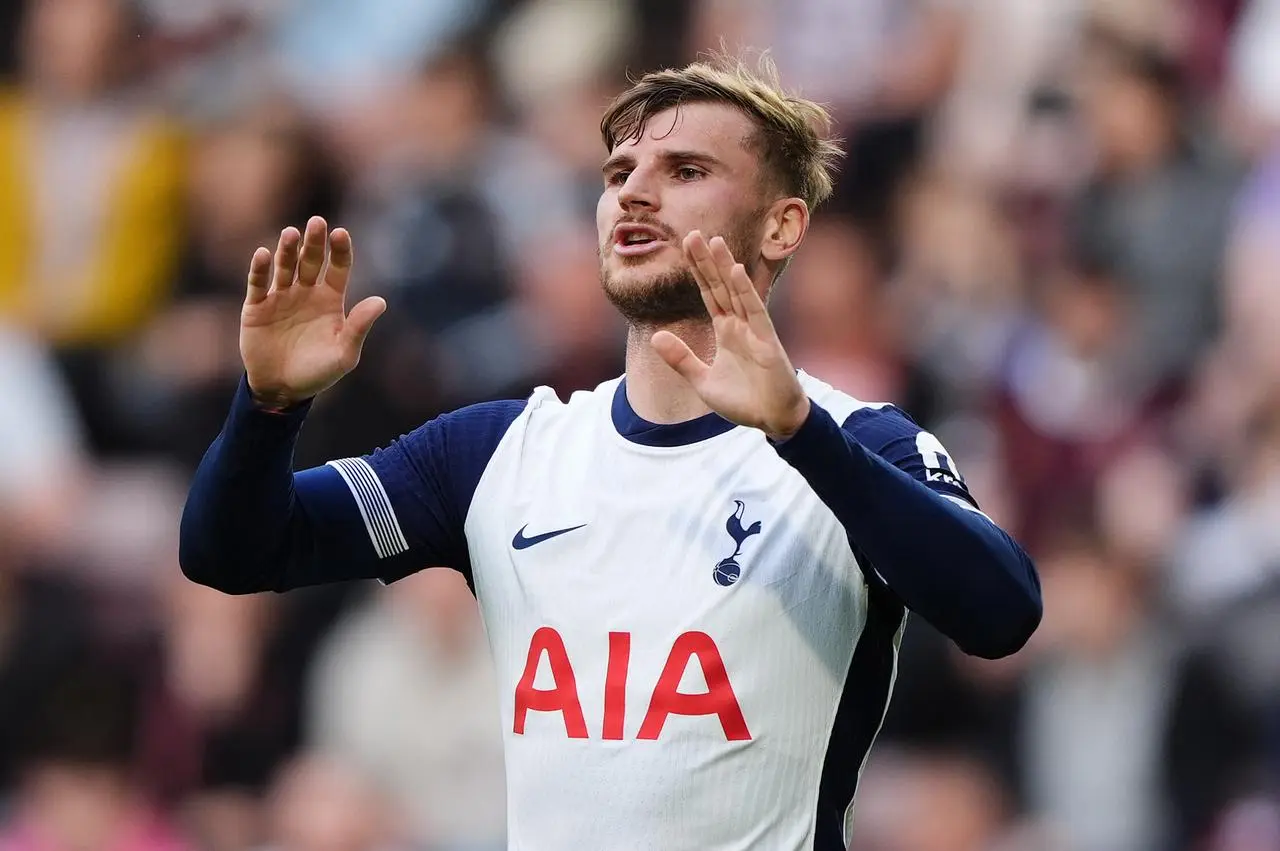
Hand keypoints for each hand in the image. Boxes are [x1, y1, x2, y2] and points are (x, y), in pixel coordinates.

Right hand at [240, 216, 385, 408]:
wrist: (283, 390)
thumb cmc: (318, 373)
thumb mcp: (344, 354)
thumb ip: (359, 327)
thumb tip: (381, 301)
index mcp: (330, 300)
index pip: (338, 268)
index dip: (339, 251)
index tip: (340, 233)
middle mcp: (306, 292)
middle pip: (311, 261)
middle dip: (314, 242)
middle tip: (317, 222)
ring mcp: (281, 297)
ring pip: (285, 266)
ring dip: (287, 250)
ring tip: (291, 234)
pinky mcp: (256, 307)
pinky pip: (258, 284)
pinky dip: (260, 269)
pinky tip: (263, 254)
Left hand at [650, 231, 809, 440]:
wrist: (774, 420)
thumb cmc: (744, 401)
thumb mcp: (703, 381)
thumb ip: (681, 359)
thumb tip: (656, 336)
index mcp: (726, 332)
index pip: (708, 295)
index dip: (697, 273)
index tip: (685, 249)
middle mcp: (740, 325)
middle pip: (719, 287)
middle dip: (706, 262)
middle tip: (692, 234)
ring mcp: (754, 330)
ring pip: (736, 292)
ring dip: (725, 267)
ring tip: (714, 241)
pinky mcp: (767, 341)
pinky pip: (755, 311)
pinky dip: (746, 291)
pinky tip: (736, 271)